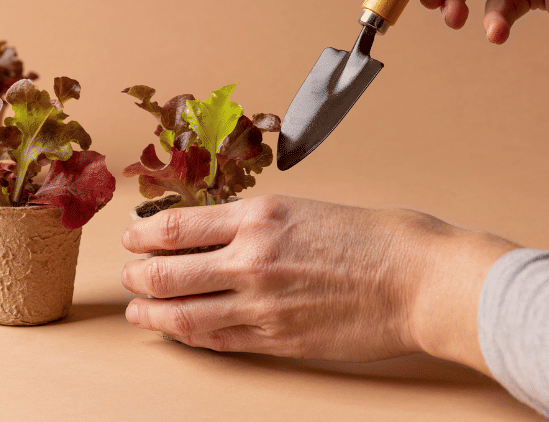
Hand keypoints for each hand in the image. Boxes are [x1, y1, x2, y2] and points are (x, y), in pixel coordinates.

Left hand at [121, 195, 514, 372]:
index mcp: (258, 215)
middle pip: (166, 273)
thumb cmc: (374, 237)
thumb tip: (214, 233)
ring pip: (183, 314)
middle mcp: (251, 258)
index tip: (130, 238)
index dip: (142, 236)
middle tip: (128, 277)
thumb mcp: (304, 208)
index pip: (175, 227)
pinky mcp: (278, 339)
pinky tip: (180, 332)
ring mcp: (262, 303)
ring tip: (139, 312)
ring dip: (152, 313)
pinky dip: (191, 337)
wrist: (419, 279)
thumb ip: (255, 223)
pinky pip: (219, 341)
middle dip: (137, 277)